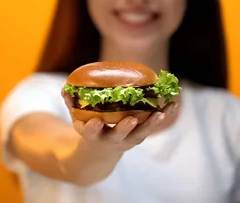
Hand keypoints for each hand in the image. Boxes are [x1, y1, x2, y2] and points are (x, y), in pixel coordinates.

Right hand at [61, 90, 178, 152]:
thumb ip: (71, 103)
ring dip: (152, 123)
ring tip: (161, 112)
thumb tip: (66, 88)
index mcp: (94, 135)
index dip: (93, 128)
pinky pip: (152, 126)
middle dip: (125, 128)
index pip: (92, 133)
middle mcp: (112, 139)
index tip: (95, 123)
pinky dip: (163, 116)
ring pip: (141, 133)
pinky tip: (173, 104)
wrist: (101, 151)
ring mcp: (127, 139)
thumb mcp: (76, 118)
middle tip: (131, 120)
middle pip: (119, 135)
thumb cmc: (89, 127)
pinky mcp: (139, 136)